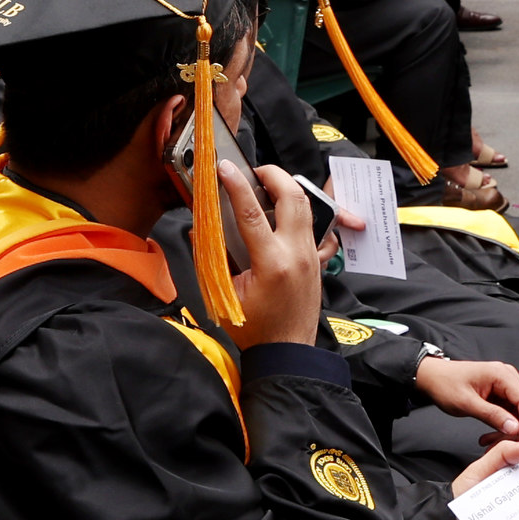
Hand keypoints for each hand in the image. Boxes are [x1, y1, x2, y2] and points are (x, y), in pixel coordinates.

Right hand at [216, 159, 326, 348]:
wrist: (287, 351)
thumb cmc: (255, 330)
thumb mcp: (224, 295)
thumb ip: (212, 258)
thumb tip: (200, 229)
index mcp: (272, 263)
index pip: (252, 212)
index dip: (236, 185)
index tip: (225, 168)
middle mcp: (297, 254)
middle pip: (292, 197)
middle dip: (273, 174)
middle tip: (254, 171)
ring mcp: (311, 256)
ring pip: (306, 207)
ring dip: (287, 189)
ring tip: (266, 186)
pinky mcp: (317, 261)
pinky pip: (316, 227)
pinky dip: (302, 213)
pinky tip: (285, 216)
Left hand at [413, 353, 518, 441]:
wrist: (432, 378)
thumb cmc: (445, 384)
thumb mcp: (466, 403)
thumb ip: (492, 415)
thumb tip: (514, 427)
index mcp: (502, 374)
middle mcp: (508, 377)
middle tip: (508, 445)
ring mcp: (505, 386)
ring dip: (510, 430)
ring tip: (491, 441)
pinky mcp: (501, 394)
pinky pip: (511, 414)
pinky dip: (504, 426)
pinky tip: (491, 435)